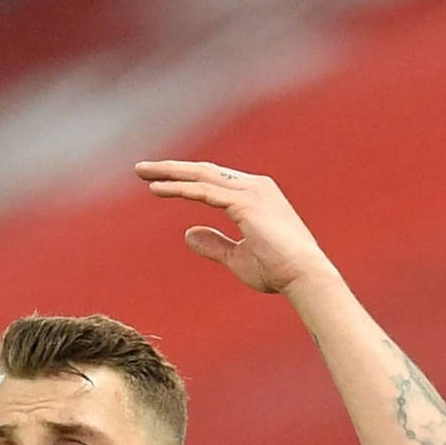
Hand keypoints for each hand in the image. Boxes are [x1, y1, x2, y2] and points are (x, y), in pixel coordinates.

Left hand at [134, 160, 339, 295]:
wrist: (304, 276)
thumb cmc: (277, 270)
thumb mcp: (238, 257)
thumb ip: (214, 244)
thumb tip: (188, 233)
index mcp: (255, 195)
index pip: (213, 180)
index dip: (185, 178)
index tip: (157, 180)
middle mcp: (254, 187)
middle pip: (204, 171)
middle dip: (171, 169)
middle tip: (140, 168)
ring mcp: (250, 192)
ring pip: (201, 176)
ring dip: (169, 173)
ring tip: (141, 173)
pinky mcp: (244, 204)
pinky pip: (204, 192)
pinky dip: (179, 188)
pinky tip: (156, 190)